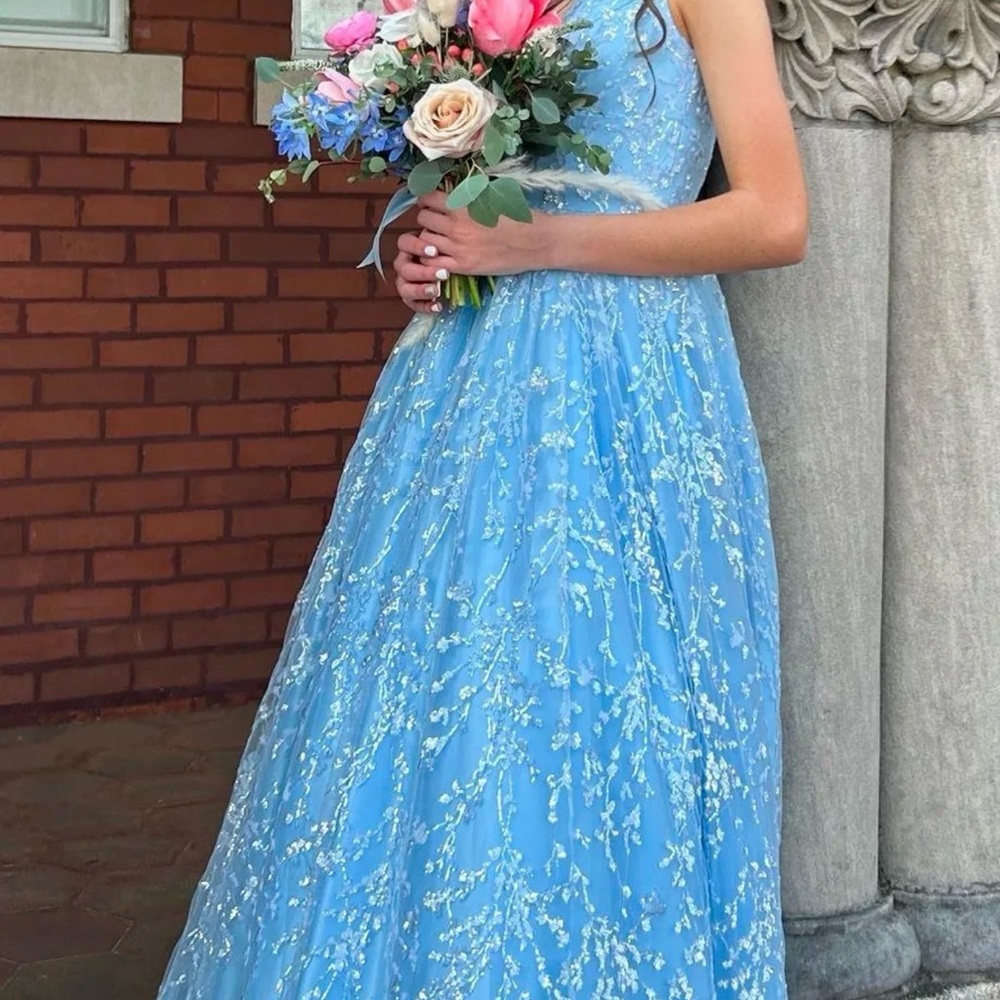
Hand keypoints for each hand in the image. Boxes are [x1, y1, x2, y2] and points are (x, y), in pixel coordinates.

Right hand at [393, 233, 448, 314]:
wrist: (453, 268)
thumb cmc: (447, 253)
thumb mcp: (443, 243)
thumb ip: (440, 239)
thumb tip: (444, 231)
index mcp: (409, 248)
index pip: (404, 243)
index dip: (417, 246)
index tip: (435, 251)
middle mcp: (404, 264)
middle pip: (403, 268)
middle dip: (422, 272)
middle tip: (443, 274)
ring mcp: (405, 282)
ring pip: (404, 288)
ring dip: (420, 290)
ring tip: (436, 291)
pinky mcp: (411, 298)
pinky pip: (413, 304)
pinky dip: (425, 306)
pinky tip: (437, 306)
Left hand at [414, 191, 549, 276]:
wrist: (535, 242)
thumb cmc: (517, 215)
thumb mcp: (491, 195)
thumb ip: (467, 194)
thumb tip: (449, 189)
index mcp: (462, 205)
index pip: (427, 198)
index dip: (426, 199)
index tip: (431, 203)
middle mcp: (456, 226)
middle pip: (423, 219)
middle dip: (427, 218)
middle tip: (436, 221)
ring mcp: (457, 248)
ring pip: (425, 242)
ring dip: (429, 238)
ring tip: (439, 238)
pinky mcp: (463, 267)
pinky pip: (433, 263)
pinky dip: (432, 259)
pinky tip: (441, 255)